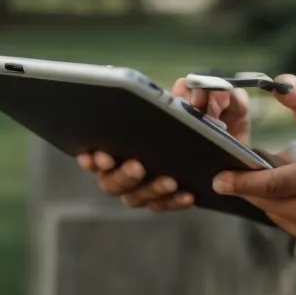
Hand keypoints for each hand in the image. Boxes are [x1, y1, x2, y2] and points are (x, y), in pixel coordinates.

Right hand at [73, 77, 252, 212]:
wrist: (205, 143)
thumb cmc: (182, 119)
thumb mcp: (188, 102)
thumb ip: (186, 94)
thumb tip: (187, 89)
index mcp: (112, 146)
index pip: (92, 155)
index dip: (91, 158)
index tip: (101, 156)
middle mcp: (119, 171)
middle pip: (110, 182)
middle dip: (122, 175)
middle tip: (138, 166)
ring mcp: (138, 188)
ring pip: (135, 196)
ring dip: (151, 189)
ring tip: (170, 180)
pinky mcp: (159, 199)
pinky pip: (162, 205)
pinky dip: (173, 201)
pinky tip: (187, 194)